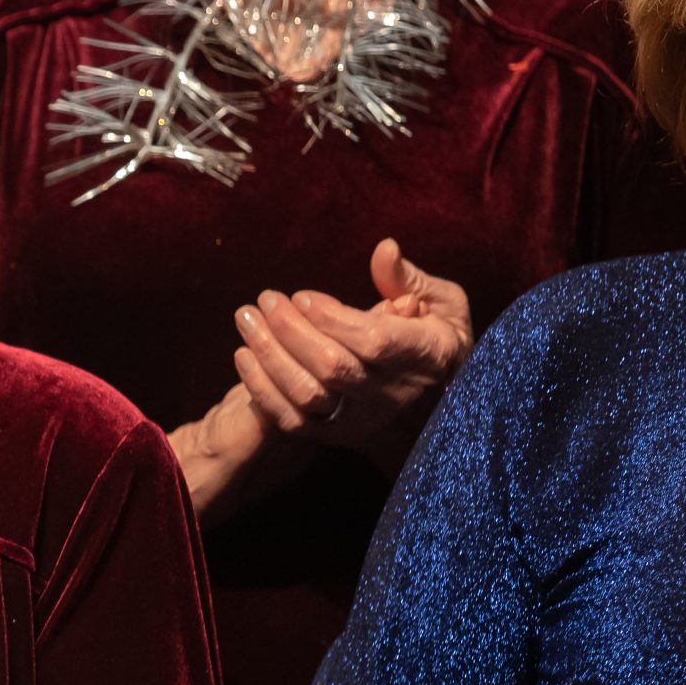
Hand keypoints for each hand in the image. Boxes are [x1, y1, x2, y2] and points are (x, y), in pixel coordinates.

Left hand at [223, 238, 474, 474]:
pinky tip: (243, 355)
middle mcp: (393, 394)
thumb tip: (384, 249)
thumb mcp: (442, 303)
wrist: (436, 406)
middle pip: (334, 368)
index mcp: (426, 355)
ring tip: (246, 318)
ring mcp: (361, 419)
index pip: (375, 342)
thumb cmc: (437, 340)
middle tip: (267, 299)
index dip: (333, 319)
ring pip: (308, 395)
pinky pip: (291, 420)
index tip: (302, 296)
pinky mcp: (334, 434)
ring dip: (269, 355)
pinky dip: (262, 389)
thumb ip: (410, 278)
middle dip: (291, 330)